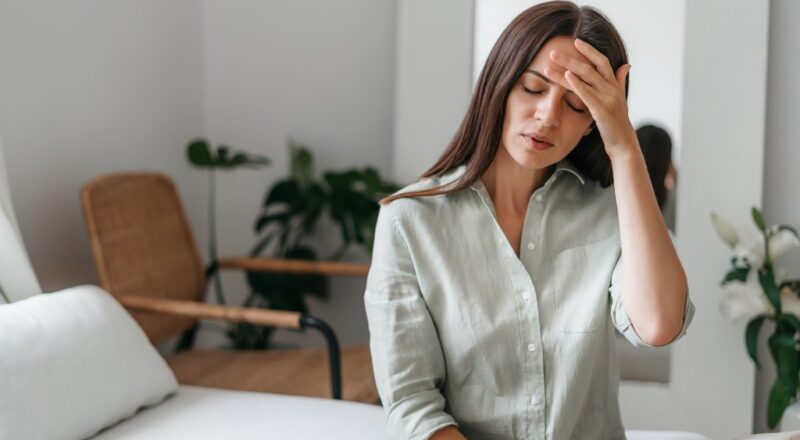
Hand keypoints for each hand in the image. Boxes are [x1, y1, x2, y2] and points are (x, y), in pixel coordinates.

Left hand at [544, 38, 636, 159]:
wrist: (623, 143)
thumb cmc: (617, 122)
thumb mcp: (620, 99)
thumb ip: (620, 81)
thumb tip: (626, 65)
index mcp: (614, 85)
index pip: (602, 61)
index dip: (589, 50)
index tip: (576, 42)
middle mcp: (612, 88)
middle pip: (590, 66)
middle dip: (570, 58)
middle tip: (553, 52)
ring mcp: (608, 98)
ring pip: (585, 77)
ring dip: (566, 68)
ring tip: (550, 63)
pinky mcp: (601, 110)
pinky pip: (587, 94)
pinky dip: (576, 83)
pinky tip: (566, 76)